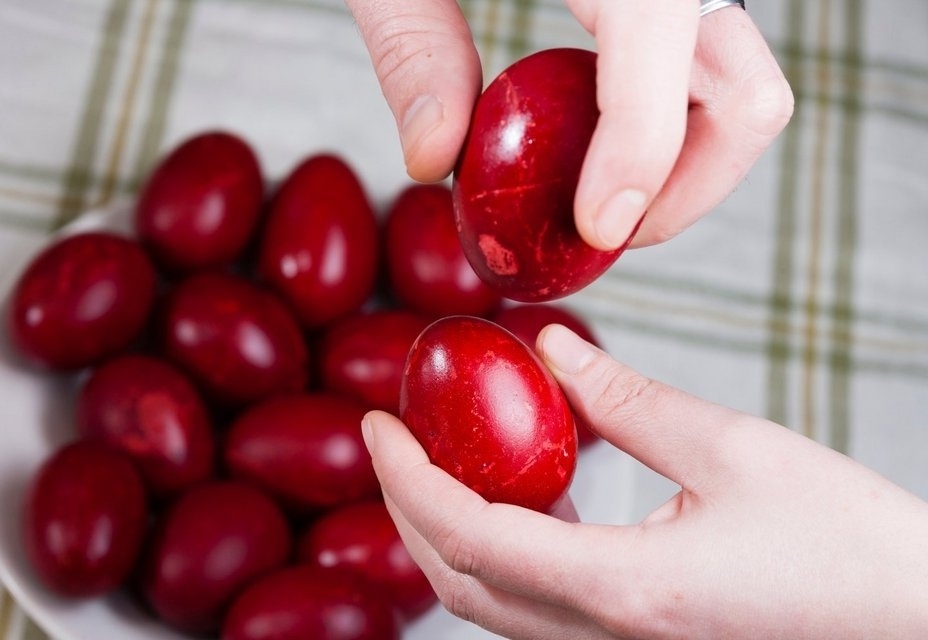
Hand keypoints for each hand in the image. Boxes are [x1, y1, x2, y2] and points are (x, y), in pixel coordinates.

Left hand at [345, 0, 792, 250]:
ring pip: (744, 90)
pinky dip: (667, 126)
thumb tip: (434, 161)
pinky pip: (708, 71)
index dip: (642, 151)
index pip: (664, 36)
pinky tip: (597, 138)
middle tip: (598, 226)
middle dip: (683, 186)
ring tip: (593, 192)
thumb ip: (411, 44)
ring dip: (681, 168)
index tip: (595, 227)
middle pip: (750, 92)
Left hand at [361, 324, 927, 638]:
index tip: (377, 422)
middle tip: (390, 436)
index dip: (408, 478)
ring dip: (442, 532)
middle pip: (458, 581)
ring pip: (487, 604)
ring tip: (435, 459)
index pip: (470, 537)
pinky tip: (511, 497)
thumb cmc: (847, 546)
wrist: (911, 624)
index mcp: (622, 589)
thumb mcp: (735, 450)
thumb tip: (548, 348)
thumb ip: (627, 400)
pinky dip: (494, 552)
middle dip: (406, 507)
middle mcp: (603, 638)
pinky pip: (530, 607)